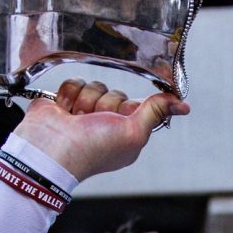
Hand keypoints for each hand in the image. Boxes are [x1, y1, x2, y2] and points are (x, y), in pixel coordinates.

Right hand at [9, 76, 186, 181]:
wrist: (49, 149)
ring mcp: (83, 113)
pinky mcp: (64, 102)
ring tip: (75, 120)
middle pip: (115, 93)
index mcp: (125, 133)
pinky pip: (74, 82)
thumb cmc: (92, 149)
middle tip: (93, 122)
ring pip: (94, 85)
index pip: (136, 104)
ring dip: (85, 101)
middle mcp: (105, 123)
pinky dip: (68, 96)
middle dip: (104, 104)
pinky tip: (64, 113)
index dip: (128, 107)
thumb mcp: (134, 133)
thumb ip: (156, 112)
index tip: (121, 116)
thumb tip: (183, 105)